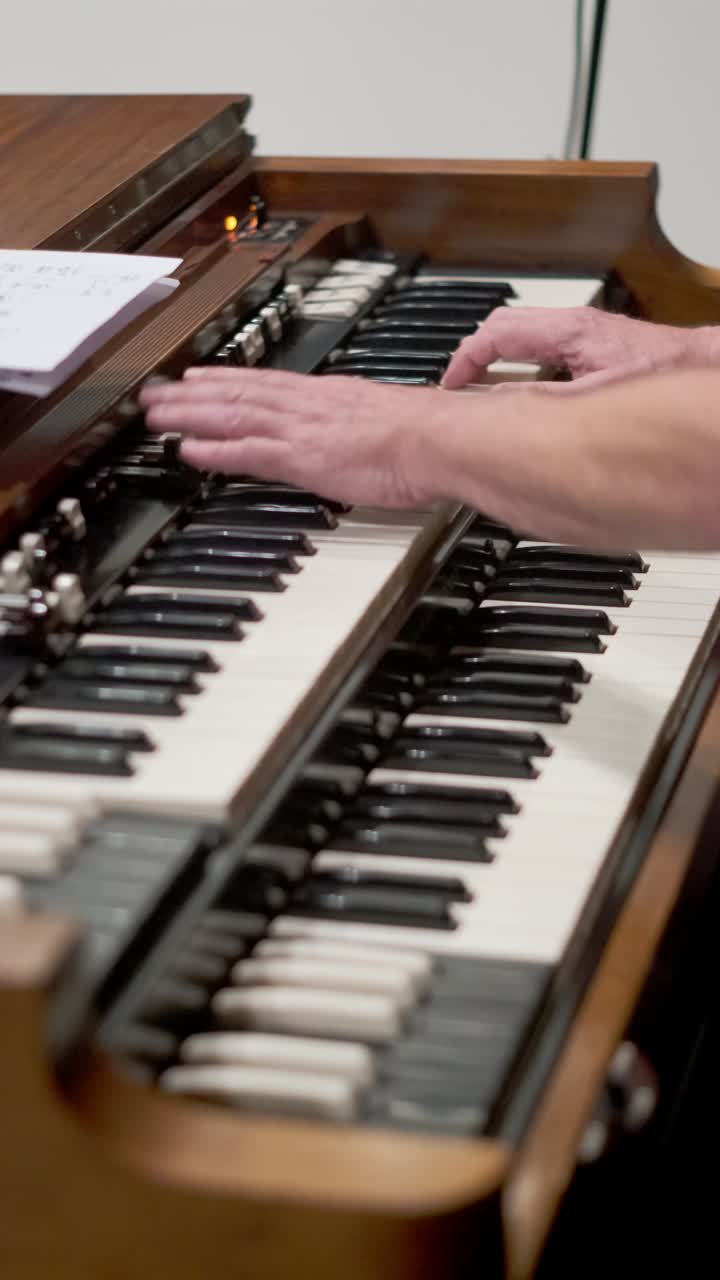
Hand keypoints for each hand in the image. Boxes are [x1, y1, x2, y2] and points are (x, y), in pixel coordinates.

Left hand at [139, 367, 451, 506]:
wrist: (437, 439)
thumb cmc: (423, 436)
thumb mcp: (382, 420)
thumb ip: (358, 424)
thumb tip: (357, 431)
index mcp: (326, 395)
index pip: (265, 383)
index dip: (226, 379)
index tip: (198, 375)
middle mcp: (306, 405)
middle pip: (236, 393)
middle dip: (191, 393)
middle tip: (155, 392)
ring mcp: (300, 429)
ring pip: (231, 415)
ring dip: (189, 415)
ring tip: (156, 415)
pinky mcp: (301, 456)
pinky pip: (246, 452)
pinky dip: (214, 451)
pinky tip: (188, 451)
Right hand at [441, 305, 717, 391]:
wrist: (700, 365)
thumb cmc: (661, 373)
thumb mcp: (592, 397)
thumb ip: (545, 401)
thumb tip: (501, 405)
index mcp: (566, 330)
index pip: (496, 332)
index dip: (466, 359)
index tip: (451, 383)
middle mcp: (572, 324)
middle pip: (504, 327)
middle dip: (475, 355)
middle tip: (458, 384)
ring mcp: (582, 332)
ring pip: (523, 334)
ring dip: (498, 358)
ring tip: (481, 386)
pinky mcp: (593, 343)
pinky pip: (542, 346)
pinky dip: (521, 364)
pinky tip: (523, 388)